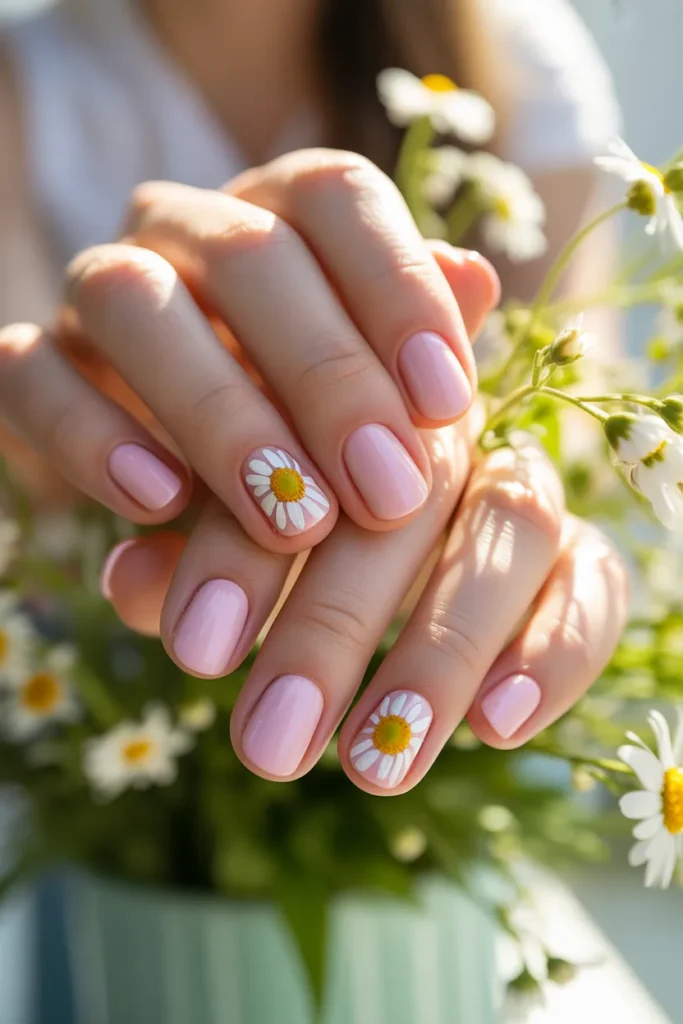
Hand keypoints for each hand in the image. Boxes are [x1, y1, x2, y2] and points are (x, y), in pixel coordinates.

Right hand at [0, 150, 496, 552]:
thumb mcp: (382, 398)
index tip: (448, 402)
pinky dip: (91, 437)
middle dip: (326, 377)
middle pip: (248, 252)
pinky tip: (160, 505)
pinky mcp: (33, 366)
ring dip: (218, 413)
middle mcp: (185, 233)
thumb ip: (418, 343)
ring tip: (291, 518)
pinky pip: (31, 375)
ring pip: (130, 299)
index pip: (335, 197)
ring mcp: (100, 294)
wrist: (196, 472)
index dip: (397, 288)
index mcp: (280, 217)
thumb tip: (476, 279)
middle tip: (386, 493)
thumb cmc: (315, 428)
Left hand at [102, 404, 627, 793]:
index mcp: (344, 401)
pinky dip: (554, 651)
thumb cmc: (268, 532)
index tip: (195, 653)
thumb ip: (178, 552)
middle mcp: (444, 424)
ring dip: (441, 650)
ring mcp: (520, 479)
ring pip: (511, 527)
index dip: (244, 551)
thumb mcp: (211, 545)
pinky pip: (597, 581)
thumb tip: (129, 577)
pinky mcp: (585, 547)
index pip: (300, 450)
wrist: (358, 521)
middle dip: (333, 625)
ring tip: (371, 765)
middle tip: (268, 745)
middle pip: (406, 493)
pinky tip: (494, 729)